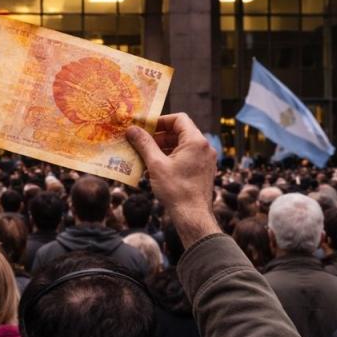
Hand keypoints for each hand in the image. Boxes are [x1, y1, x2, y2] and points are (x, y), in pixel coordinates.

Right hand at [126, 113, 220, 247]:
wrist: (193, 216)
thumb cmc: (176, 190)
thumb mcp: (156, 164)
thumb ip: (144, 144)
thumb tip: (132, 129)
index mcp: (196, 141)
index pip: (178, 119)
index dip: (160, 121)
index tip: (145, 127)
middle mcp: (204, 147)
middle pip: (179, 132)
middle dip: (158, 136)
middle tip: (140, 142)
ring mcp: (205, 160)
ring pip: (181, 146)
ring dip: (162, 148)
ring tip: (144, 157)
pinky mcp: (203, 171)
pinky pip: (185, 158)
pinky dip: (170, 159)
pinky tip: (155, 169)